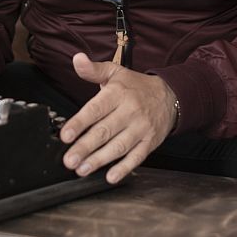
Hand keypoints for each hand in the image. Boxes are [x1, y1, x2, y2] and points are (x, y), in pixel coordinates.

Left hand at [60, 53, 177, 184]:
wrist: (170, 95)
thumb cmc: (136, 86)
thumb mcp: (115, 72)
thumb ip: (93, 69)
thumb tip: (77, 59)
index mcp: (118, 93)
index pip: (96, 109)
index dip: (79, 123)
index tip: (65, 135)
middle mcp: (130, 111)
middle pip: (105, 131)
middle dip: (85, 147)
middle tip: (69, 160)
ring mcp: (141, 128)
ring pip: (119, 146)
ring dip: (99, 160)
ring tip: (82, 169)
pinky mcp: (150, 142)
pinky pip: (137, 157)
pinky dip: (124, 168)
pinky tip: (111, 176)